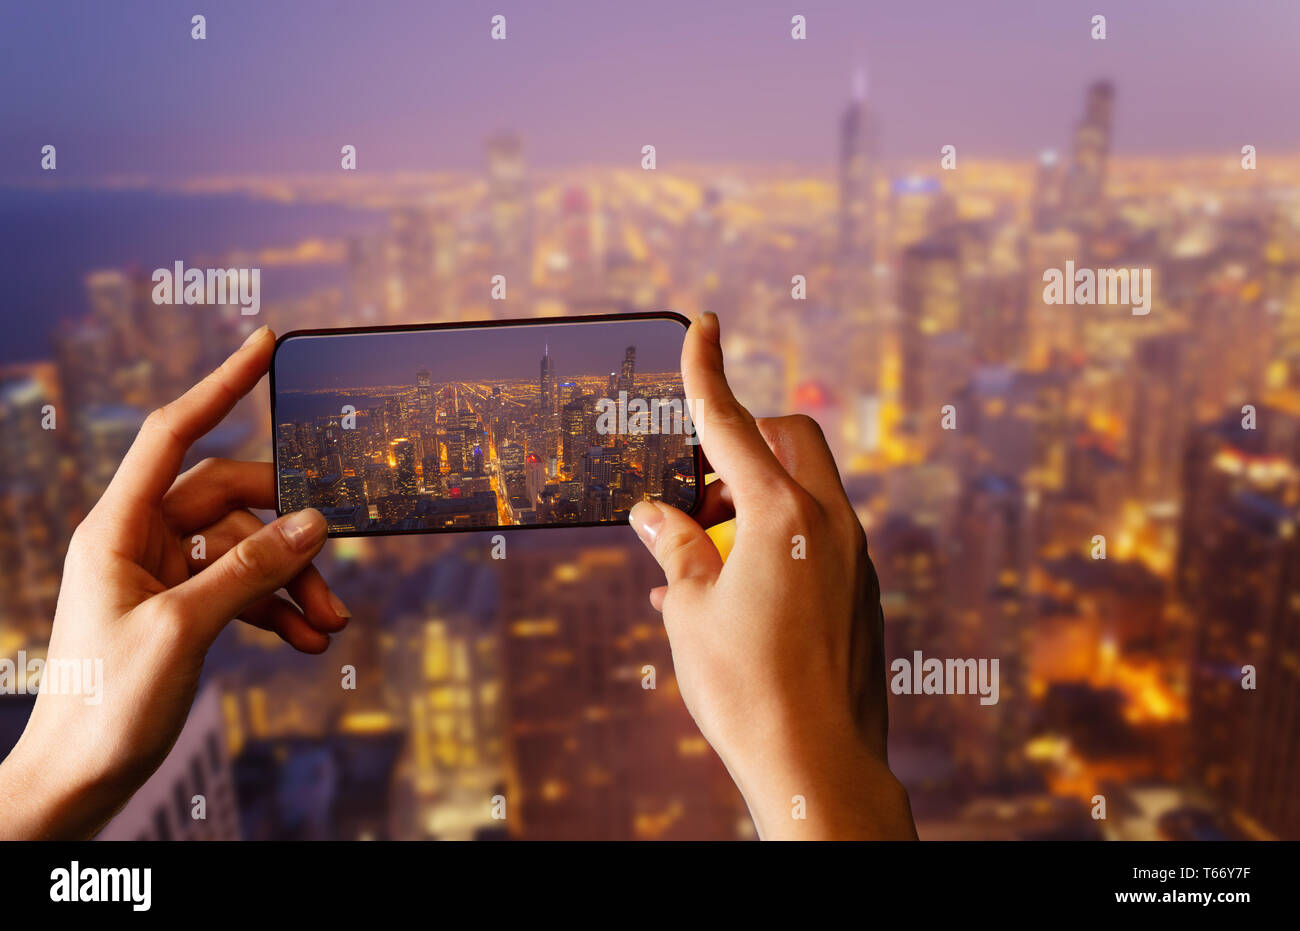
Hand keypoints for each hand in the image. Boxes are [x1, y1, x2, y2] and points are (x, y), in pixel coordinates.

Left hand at [0, 326, 348, 839]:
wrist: (80, 777)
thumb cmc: (106, 703)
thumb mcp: (185, 629)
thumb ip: (251, 569)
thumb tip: (313, 522)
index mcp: (118, 527)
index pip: (173, 433)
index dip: (221, 384)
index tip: (264, 345)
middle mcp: (141, 540)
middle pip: (232, 501)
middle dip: (290, 535)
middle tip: (337, 563)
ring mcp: (162, 574)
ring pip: (247, 550)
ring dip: (293, 583)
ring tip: (329, 624)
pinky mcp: (181, 607)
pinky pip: (242, 588)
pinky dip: (278, 609)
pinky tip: (306, 640)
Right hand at [628, 312, 915, 839]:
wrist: (818, 764)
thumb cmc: (746, 687)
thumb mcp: (689, 610)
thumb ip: (672, 547)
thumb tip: (652, 513)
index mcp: (782, 514)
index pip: (733, 422)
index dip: (708, 370)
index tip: (702, 324)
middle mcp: (830, 523)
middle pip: (792, 438)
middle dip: (745, 439)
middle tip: (698, 484)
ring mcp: (855, 557)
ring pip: (808, 489)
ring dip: (757, 495)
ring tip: (705, 550)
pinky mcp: (862, 591)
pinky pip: (819, 537)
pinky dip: (777, 539)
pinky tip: (735, 590)